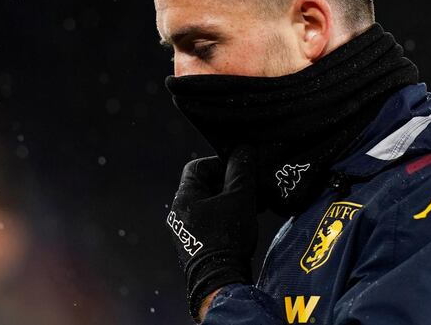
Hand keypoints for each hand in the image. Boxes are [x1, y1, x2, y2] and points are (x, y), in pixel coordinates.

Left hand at [166, 147, 258, 321]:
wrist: (219, 281)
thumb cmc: (227, 236)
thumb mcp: (239, 197)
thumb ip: (242, 170)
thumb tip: (244, 148)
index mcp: (184, 197)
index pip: (197, 167)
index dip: (220, 163)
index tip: (240, 170)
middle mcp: (179, 212)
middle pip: (204, 186)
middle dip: (228, 184)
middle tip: (249, 188)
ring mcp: (184, 231)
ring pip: (209, 205)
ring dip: (229, 202)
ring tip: (250, 205)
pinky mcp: (194, 246)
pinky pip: (209, 222)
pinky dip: (225, 218)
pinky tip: (243, 223)